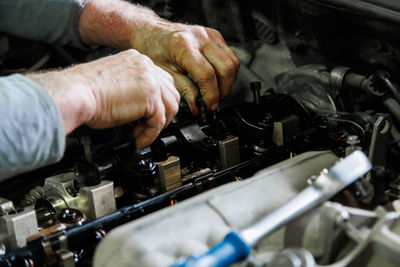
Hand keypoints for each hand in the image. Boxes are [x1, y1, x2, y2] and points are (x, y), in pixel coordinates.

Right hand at [27, 49, 179, 148]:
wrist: (75, 94)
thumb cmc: (85, 91)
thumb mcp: (114, 83)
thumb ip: (132, 89)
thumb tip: (142, 109)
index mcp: (137, 60)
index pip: (161, 81)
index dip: (158, 101)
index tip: (148, 115)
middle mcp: (146, 67)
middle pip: (170, 93)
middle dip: (163, 113)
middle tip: (147, 126)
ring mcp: (150, 80)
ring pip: (170, 107)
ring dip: (157, 125)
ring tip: (141, 134)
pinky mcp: (150, 97)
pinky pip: (159, 121)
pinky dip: (150, 134)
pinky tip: (139, 140)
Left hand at [79, 0, 239, 114]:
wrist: (151, 32)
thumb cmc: (153, 49)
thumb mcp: (165, 74)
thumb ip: (184, 90)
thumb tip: (197, 106)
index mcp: (184, 46)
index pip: (207, 75)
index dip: (212, 95)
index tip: (210, 106)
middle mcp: (200, 37)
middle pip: (226, 68)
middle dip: (223, 90)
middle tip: (215, 102)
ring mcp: (209, 35)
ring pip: (233, 62)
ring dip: (228, 82)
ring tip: (217, 93)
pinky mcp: (215, 36)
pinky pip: (230, 56)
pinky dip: (227, 71)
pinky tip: (217, 80)